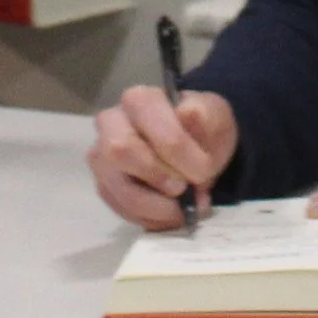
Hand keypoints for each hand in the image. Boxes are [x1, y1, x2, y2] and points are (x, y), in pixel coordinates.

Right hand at [89, 86, 237, 231]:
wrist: (197, 149)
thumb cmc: (202, 129)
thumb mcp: (215, 118)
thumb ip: (204, 117)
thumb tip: (188, 113)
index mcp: (140, 100)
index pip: (152, 124)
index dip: (179, 152)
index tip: (204, 171)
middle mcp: (111, 124)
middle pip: (119, 150)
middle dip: (157, 177)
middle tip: (184, 190)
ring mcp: (103, 156)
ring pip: (117, 186)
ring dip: (154, 206)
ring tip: (182, 211)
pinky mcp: (104, 184)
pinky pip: (118, 207)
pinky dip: (148, 217)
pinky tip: (169, 215)